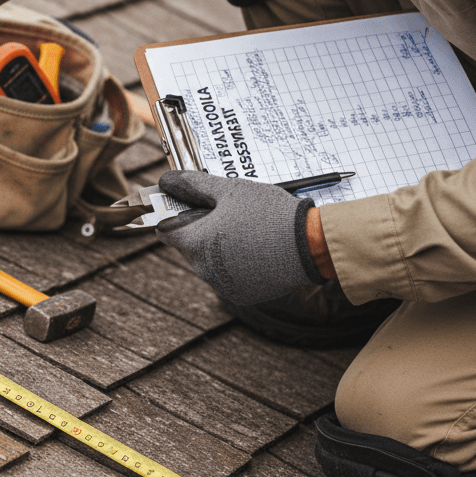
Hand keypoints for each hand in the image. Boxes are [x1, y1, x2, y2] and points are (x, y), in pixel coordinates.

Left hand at [155, 170, 324, 305]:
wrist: (309, 244)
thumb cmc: (268, 213)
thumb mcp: (229, 189)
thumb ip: (193, 185)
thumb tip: (167, 181)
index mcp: (195, 243)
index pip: (166, 230)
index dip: (173, 216)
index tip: (186, 207)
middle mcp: (203, 269)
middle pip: (188, 246)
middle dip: (200, 230)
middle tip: (226, 215)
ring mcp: (222, 285)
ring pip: (208, 261)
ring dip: (218, 248)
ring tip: (245, 231)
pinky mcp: (241, 295)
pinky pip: (227, 276)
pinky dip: (235, 264)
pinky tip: (255, 249)